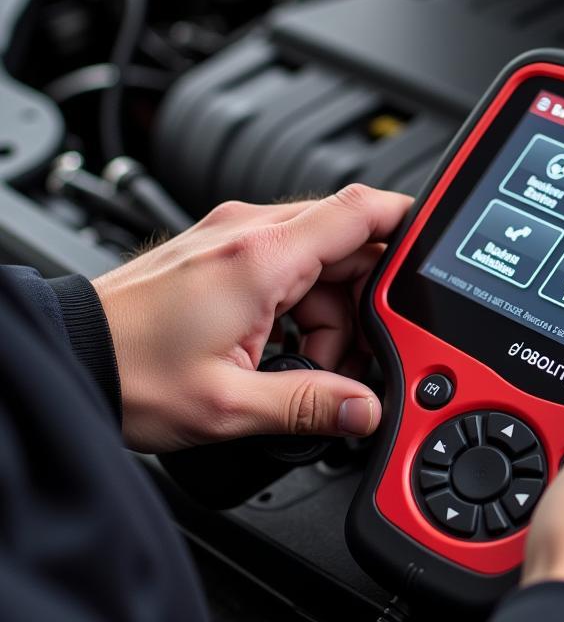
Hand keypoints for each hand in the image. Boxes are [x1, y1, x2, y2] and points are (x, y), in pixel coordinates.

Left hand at [93, 185, 411, 451]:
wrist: (70, 356)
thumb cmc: (129, 370)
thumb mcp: (229, 405)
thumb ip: (310, 406)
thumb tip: (366, 410)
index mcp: (262, 257)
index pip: (363, 210)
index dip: (410, 221)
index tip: (434, 246)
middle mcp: (251, 233)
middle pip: (350, 244)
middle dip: (366, 301)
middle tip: (348, 359)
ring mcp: (235, 237)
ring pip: (323, 258)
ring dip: (333, 310)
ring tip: (305, 364)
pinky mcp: (223, 252)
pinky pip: (291, 265)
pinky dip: (304, 304)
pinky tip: (285, 347)